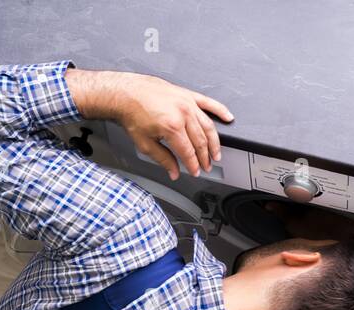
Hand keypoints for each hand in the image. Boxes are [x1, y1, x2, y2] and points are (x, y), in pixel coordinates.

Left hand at [67, 69, 232, 179]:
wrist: (125, 93)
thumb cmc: (132, 114)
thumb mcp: (145, 143)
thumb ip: (163, 159)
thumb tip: (174, 172)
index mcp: (172, 127)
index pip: (189, 152)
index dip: (193, 165)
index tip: (195, 172)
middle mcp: (182, 113)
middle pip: (200, 141)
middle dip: (204, 157)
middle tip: (206, 166)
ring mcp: (186, 102)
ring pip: (208, 126)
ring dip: (214, 142)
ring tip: (216, 153)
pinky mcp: (186, 94)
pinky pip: (208, 103)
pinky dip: (220, 110)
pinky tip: (228, 118)